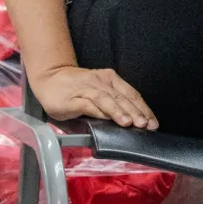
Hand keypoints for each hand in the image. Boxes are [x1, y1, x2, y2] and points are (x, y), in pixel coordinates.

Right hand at [30, 64, 158, 129]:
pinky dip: (100, 112)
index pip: (132, 94)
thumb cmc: (76, 89)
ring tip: (130, 123)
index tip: (153, 122)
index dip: (143, 109)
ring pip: (108, 99)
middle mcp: (101, 81)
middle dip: (136, 112)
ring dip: (120, 111)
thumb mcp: (98, 93)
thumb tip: (131, 122)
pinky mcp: (74, 99)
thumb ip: (112, 104)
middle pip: (122, 97)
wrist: (49, 78)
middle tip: (146, 124)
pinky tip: (108, 120)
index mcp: (110, 79)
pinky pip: (90, 105)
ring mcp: (87, 88)